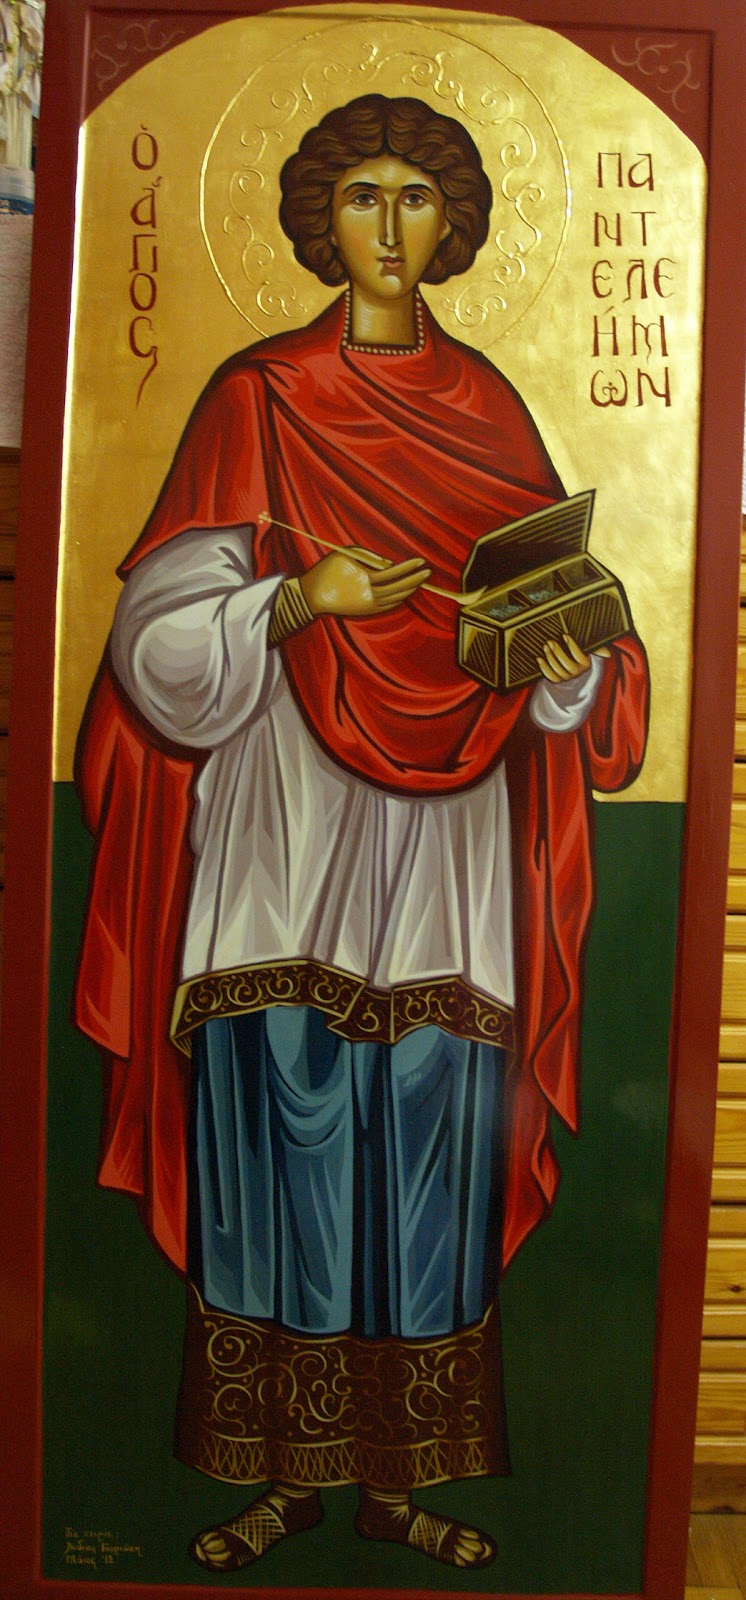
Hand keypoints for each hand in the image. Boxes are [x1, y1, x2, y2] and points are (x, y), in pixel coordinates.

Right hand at [299, 551, 429, 617]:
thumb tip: (389, 563)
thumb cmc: (326, 570)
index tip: (420, 561)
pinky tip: (407, 594)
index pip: (392, 573)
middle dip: (414, 580)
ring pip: (395, 599)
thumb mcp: (345, 554)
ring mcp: (368, 605)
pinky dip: (399, 600)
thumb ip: (369, 556)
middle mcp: (369, 594)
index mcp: (364, 578)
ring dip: (409, 591)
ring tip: (420, 582)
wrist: (311, 595)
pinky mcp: (366, 612)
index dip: (408, 568)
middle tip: (427, 572)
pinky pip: (388, 607)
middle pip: (398, 587)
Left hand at [537, 632, 609, 682]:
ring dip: (550, 658)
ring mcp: (567, 677)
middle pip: (567, 665)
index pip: (579, 656)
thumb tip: (608, 654)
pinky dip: (544, 668)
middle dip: (558, 653)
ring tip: (545, 647)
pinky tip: (539, 659)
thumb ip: (597, 648)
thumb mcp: (589, 649)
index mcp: (586, 664)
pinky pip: (551, 677)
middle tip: (550, 641)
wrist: (573, 664)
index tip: (564, 635)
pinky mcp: (558, 680)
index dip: (572, 646)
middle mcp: (577, 672)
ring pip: (558, 670)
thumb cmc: (582, 651)